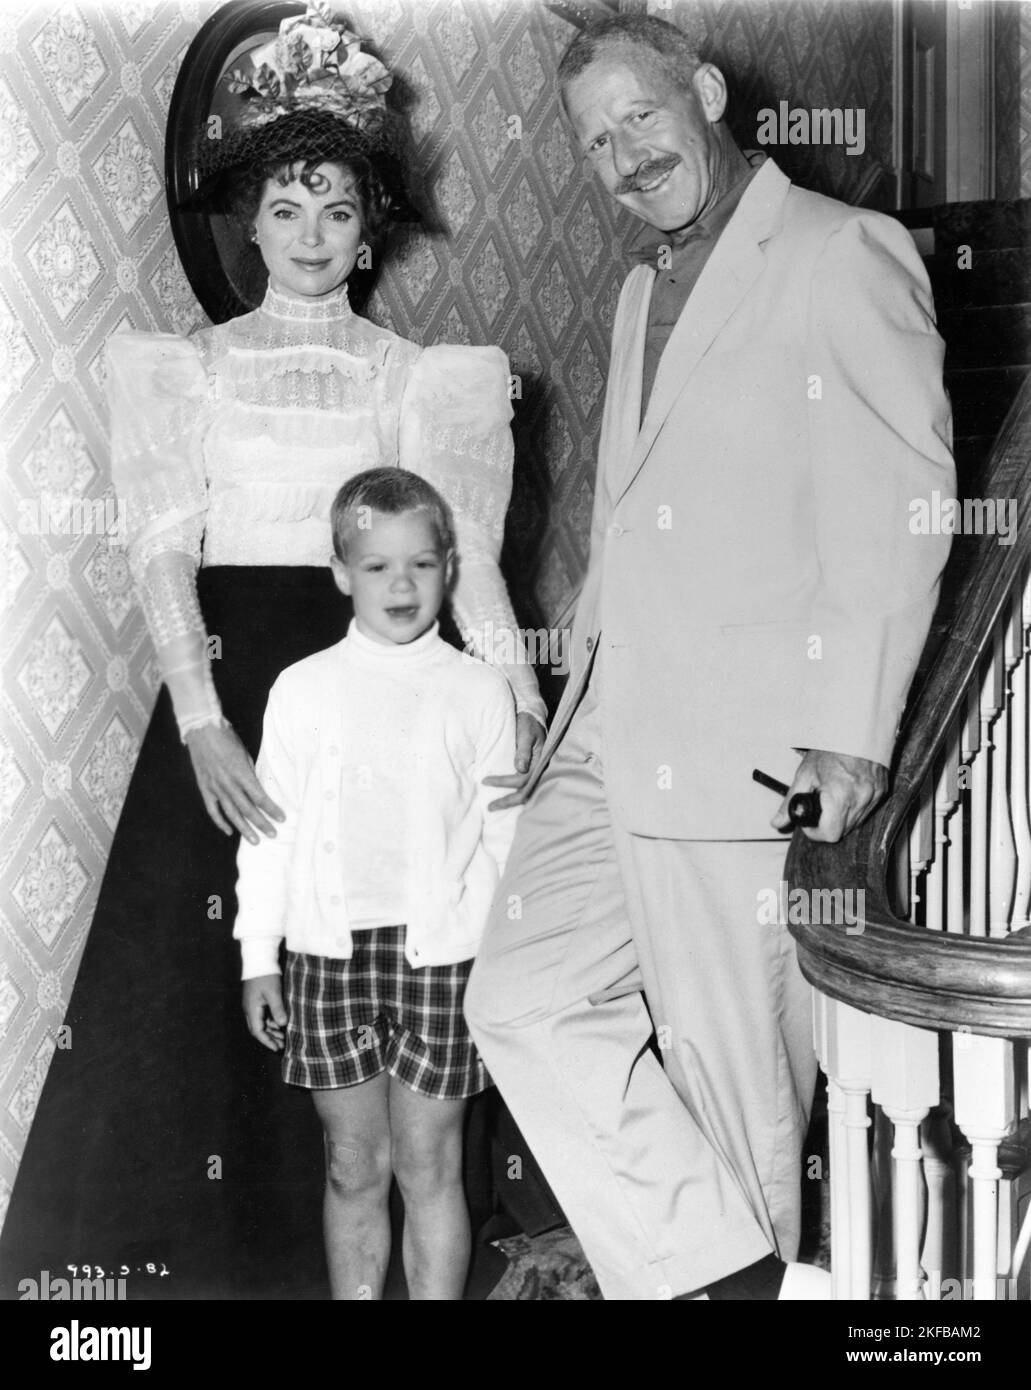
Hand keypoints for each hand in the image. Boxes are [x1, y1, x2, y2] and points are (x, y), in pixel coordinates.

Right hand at [185, 722, 283, 843]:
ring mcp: (215, 787)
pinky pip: (213, 810)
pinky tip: (229, 831)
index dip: (271, 809)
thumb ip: (250, 772)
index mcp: (241, 772)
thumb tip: (258, 788)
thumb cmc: (226, 738)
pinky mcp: (204, 788)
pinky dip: (220, 822)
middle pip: (248, 809)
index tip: (281, 818)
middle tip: (273, 834)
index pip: (260, 797)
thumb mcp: (244, 752)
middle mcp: (228, 783)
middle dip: (262, 823)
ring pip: (231, 813)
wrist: (201, 729)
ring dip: (244, 829)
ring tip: (255, 841)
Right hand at [243, 975, 285, 1052]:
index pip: (257, 1031)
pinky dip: (271, 1021)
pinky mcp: (257, 1000)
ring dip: (271, 1030)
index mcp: (252, 1009)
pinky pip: (263, 1015)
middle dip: (270, 1038)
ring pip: (261, 1022)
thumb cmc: (266, 975)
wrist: (259, 959)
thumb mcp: (274, 992)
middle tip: (282, 1045)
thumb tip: (283, 1024)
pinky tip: (281, 1023)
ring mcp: (253, 1004)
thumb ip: (277, 1009)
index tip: (277, 1048)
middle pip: (258, 1029)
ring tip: (284, 1036)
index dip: (267, 1041)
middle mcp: (250, 1009)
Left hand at [484, 711, 546, 810]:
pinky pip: (524, 788)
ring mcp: (537, 773)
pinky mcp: (532, 772)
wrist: (533, 717)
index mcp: (540, 762)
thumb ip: (523, 750)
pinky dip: (514, 795)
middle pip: (525, 793)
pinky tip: (504, 800)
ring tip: (494, 807)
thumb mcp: (526, 733)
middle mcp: (540, 770)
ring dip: (510, 802)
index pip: (522, 779)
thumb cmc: (528, 724)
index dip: (504, 782)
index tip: (485, 781)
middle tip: (489, 807)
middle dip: (507, 801)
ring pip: (526, 794)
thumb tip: (520, 768)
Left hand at [771, 749, 887, 842]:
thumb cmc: (830, 748)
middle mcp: (860, 798)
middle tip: (819, 808)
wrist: (855, 729)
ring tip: (832, 797)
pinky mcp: (882, 792)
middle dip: (827, 824)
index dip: (815, 832)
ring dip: (841, 817)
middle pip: (842, 831)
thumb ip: (791, 801)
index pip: (829, 833)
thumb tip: (777, 822)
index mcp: (839, 795)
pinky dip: (855, 808)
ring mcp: (874, 796)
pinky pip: (867, 811)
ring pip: (856, 823)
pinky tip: (846, 792)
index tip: (809, 823)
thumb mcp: (805, 774)